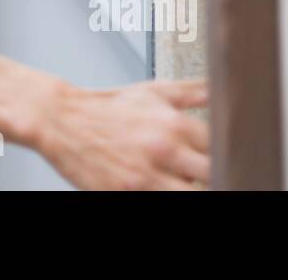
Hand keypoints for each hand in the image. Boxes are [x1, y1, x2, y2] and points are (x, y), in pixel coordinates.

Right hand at [34, 78, 209, 189]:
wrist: (61, 120)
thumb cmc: (106, 108)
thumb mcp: (151, 92)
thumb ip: (191, 91)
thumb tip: (223, 88)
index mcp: (173, 123)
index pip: (223, 146)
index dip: (226, 152)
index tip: (222, 153)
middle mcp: (163, 149)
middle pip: (214, 174)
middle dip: (213, 174)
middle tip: (204, 170)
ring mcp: (146, 176)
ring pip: (192, 193)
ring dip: (191, 187)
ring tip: (179, 177)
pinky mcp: (128, 193)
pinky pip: (162, 200)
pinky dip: (165, 193)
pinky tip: (160, 183)